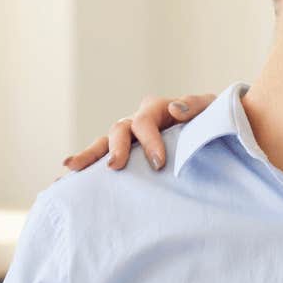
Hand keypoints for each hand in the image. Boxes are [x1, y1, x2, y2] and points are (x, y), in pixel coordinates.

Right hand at [62, 92, 216, 172]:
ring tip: (71, 167)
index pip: (145, 122)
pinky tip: (66, 177)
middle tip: (115, 166)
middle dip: (117, 148)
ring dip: (89, 154)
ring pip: (105, 142)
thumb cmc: (214, 121)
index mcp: (158, 109)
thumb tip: (175, 110)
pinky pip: (104, 157)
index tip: (158, 163)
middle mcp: (139, 121)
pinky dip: (87, 164)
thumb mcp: (212, 109)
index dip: (149, 141)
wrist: (216, 133)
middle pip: (119, 129)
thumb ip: (197, 105)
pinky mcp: (128, 153)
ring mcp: (130, 138)